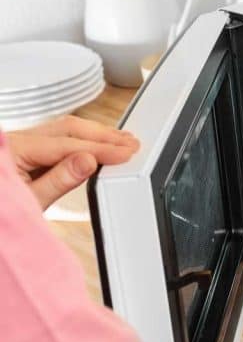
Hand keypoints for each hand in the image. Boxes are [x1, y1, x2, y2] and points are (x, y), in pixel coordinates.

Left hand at [5, 115, 139, 208]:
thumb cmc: (0, 213)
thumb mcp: (29, 201)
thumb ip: (58, 179)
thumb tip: (87, 160)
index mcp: (13, 149)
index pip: (66, 144)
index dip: (99, 148)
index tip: (124, 153)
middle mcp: (15, 140)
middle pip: (67, 128)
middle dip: (102, 135)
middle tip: (130, 144)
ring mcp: (19, 142)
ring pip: (63, 129)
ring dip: (95, 134)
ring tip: (121, 140)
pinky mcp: (24, 149)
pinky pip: (57, 137)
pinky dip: (82, 139)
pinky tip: (97, 143)